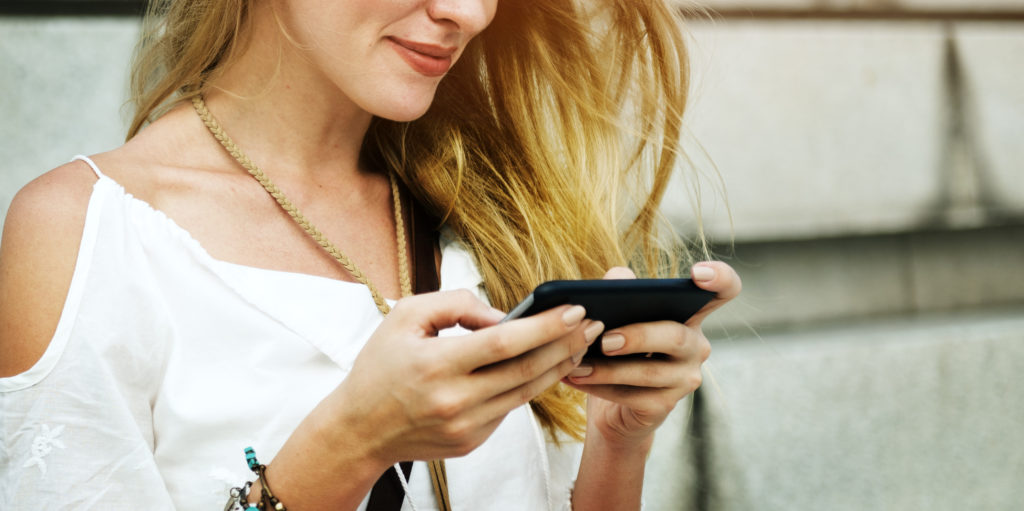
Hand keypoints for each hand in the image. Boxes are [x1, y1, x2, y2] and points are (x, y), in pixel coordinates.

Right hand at [313, 289, 601, 466]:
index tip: (574, 309)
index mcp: (435, 365)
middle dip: (565, 344)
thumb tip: (503, 314)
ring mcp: (465, 427)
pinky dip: (530, 386)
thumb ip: (455, 304)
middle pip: (525, 370)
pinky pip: (509, 409)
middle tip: (592, 323)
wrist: (359, 429)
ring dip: (558, 366)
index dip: (544, 326)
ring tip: (579, 342)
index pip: (504, 343)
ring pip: (525, 393)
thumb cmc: (381, 365)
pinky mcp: (471, 442)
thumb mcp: (405, 318)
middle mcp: (454, 401)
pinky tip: (546, 366)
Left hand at [563, 262, 740, 446]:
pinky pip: (633, 396)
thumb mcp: (615, 314)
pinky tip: (573, 377)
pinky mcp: (665, 406)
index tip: (697, 274)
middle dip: (638, 336)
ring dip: (608, 369)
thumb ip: (619, 289)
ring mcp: (686, 378)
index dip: (720, 278)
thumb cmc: (616, 350)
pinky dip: (599, 386)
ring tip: (576, 364)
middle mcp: (696, 345)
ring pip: (650, 372)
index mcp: (688, 314)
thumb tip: (616, 279)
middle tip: (605, 340)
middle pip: (676, 335)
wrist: (612, 407)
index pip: (723, 290)